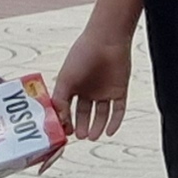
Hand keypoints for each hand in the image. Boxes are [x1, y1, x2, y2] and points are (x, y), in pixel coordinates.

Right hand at [57, 19, 133, 138]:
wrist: (107, 40)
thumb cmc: (82, 55)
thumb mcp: (65, 80)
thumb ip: (60, 100)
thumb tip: (58, 120)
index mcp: (74, 86)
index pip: (68, 108)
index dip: (66, 120)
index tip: (66, 131)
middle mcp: (89, 90)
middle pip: (85, 114)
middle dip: (82, 126)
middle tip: (79, 136)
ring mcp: (105, 91)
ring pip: (102, 115)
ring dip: (97, 127)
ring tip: (91, 136)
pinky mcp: (120, 91)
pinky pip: (118, 110)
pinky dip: (115, 122)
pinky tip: (109, 132)